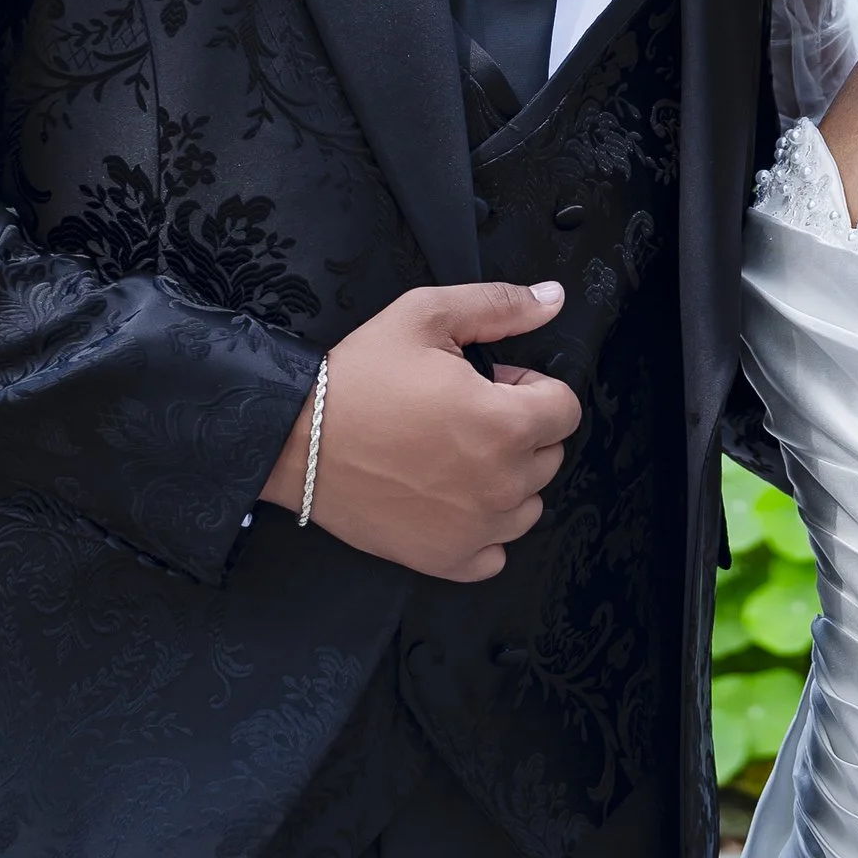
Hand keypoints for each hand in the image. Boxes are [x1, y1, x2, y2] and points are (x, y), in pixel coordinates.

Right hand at [259, 281, 583, 581]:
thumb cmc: (356, 380)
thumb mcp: (425, 316)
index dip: (529, 389)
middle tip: (461, 415)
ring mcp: (476, 529)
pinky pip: (495, 554)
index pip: (565, 410)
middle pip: (548, 456)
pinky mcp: (446, 559)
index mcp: (505, 424)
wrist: (292, 439)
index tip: (493, 386)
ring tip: (452, 456)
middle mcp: (500, 484)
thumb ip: (499, 306)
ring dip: (504, 481)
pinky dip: (481, 530)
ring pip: (527, 505)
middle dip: (517, 431)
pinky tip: (448, 500)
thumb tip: (552, 299)